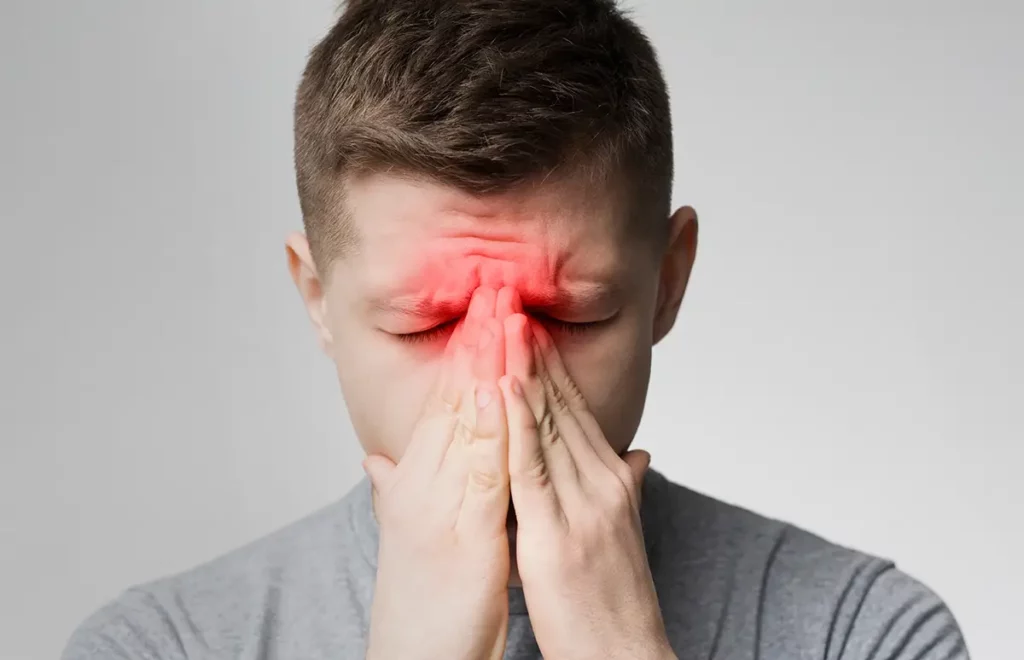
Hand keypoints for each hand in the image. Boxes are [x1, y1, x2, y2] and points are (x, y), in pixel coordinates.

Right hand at [362, 287, 511, 659]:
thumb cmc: (422, 597)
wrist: (413, 656)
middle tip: (495, 284)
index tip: (484, 307)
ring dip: (486, 366)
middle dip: (476, 341)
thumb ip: (398, 489)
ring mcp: (439, 506)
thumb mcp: (412, 532)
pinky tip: (505, 390)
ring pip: (465, 422)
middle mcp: (421, 484)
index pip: (443, 402)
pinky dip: (492, 428)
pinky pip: (480, 472)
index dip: (465, 353)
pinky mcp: (462, 534)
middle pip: (453, 398)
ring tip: (502, 314)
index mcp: (417, 480)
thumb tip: (380, 460)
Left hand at [498, 314, 675, 659]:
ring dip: (526, 368)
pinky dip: (519, 422)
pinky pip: (534, 466)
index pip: (576, 409)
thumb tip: (638, 455)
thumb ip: (626, 487)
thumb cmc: (616, 599)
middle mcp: (603, 481)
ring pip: (549, 423)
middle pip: (564, 404)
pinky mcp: (560, 531)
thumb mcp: (623, 533)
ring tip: (506, 321)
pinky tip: (504, 386)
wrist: (628, 654)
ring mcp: (584, 504)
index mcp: (611, 480)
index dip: (552, 365)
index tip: (530, 325)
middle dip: (536, 351)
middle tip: (512, 301)